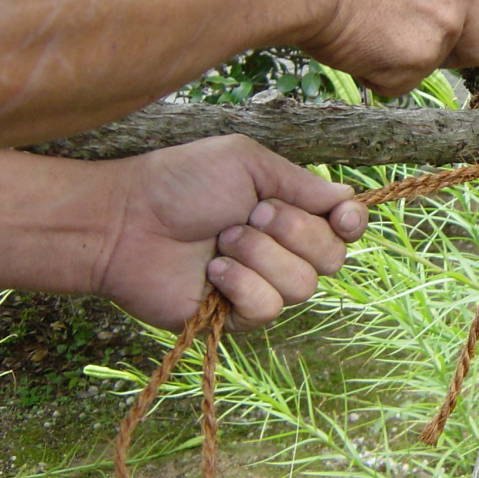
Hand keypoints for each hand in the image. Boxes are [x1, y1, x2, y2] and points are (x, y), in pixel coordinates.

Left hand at [96, 136, 367, 331]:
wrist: (125, 222)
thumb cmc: (180, 182)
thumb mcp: (247, 161)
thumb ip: (301, 181)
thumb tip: (347, 198)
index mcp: (291, 211)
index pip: (347, 227)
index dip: (352, 224)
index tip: (341, 216)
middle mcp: (284, 250)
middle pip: (333, 258)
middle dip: (294, 232)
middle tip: (251, 214)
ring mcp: (263, 284)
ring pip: (303, 285)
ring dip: (261, 256)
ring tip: (221, 240)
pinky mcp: (238, 316)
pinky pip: (269, 308)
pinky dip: (241, 284)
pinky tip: (212, 271)